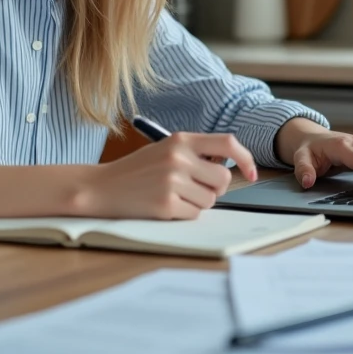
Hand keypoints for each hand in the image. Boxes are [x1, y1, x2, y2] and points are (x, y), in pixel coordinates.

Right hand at [78, 133, 257, 219]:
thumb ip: (195, 153)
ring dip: (197, 202)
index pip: (228, 143)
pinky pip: (195, 214)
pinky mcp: (166, 204)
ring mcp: (172, 181)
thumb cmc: (137, 170)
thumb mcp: (166, 150)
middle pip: (223, 179)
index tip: (251, 173)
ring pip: (210, 200)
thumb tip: (230, 166)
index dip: (245, 159)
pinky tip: (165, 205)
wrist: (101, 187)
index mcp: (181, 140)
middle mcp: (179, 157)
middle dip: (214, 188)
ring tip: (173, 195)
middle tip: (194, 188)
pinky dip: (184, 214)